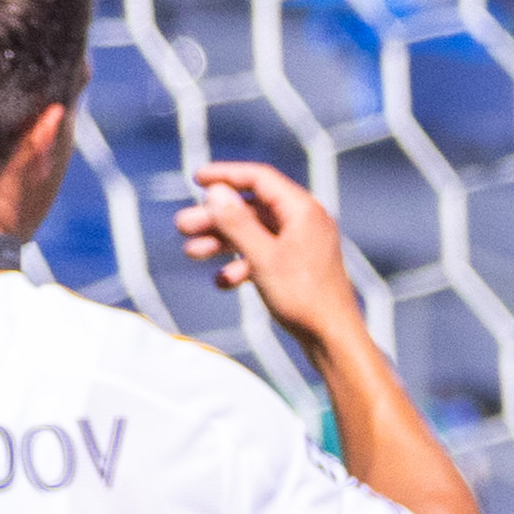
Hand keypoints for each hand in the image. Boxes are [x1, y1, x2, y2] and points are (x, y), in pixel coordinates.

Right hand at [169, 161, 368, 354]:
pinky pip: (264, 255)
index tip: (195, 179)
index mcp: (303, 211)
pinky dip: (241, 264)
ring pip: (254, 233)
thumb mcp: (262, 256)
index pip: (260, 178)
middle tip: (181, 226)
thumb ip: (236, 222)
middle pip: (252, 208)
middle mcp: (305, 222)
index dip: (226, 174)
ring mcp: (302, 245)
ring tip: (191, 252)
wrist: (332, 339)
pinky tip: (224, 282)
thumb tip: (215, 191)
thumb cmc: (303, 297)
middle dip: (215, 217)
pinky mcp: (298, 266)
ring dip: (221, 241)